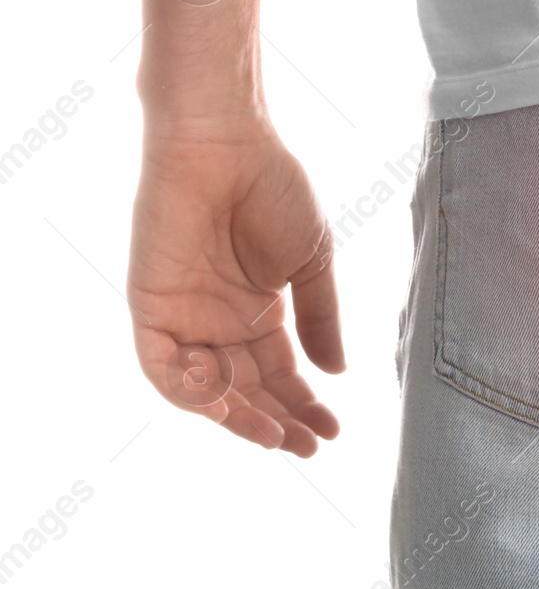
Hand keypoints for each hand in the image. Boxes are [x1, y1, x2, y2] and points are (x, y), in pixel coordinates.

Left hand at [128, 120, 343, 454]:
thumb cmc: (274, 189)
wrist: (227, 143)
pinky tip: (225, 404)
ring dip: (236, 417)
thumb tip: (337, 372)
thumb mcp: (312, 263)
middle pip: (246, 389)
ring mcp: (186, 315)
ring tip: (275, 435)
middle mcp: (220, 321)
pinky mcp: (152, 304)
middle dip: (276, 420)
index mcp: (260, 311)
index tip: (332, 429)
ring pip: (204, 388)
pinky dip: (188, 390)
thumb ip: (321, 319)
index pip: (280, 374)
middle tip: (307, 445)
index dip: (304, 404)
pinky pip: (161, 365)